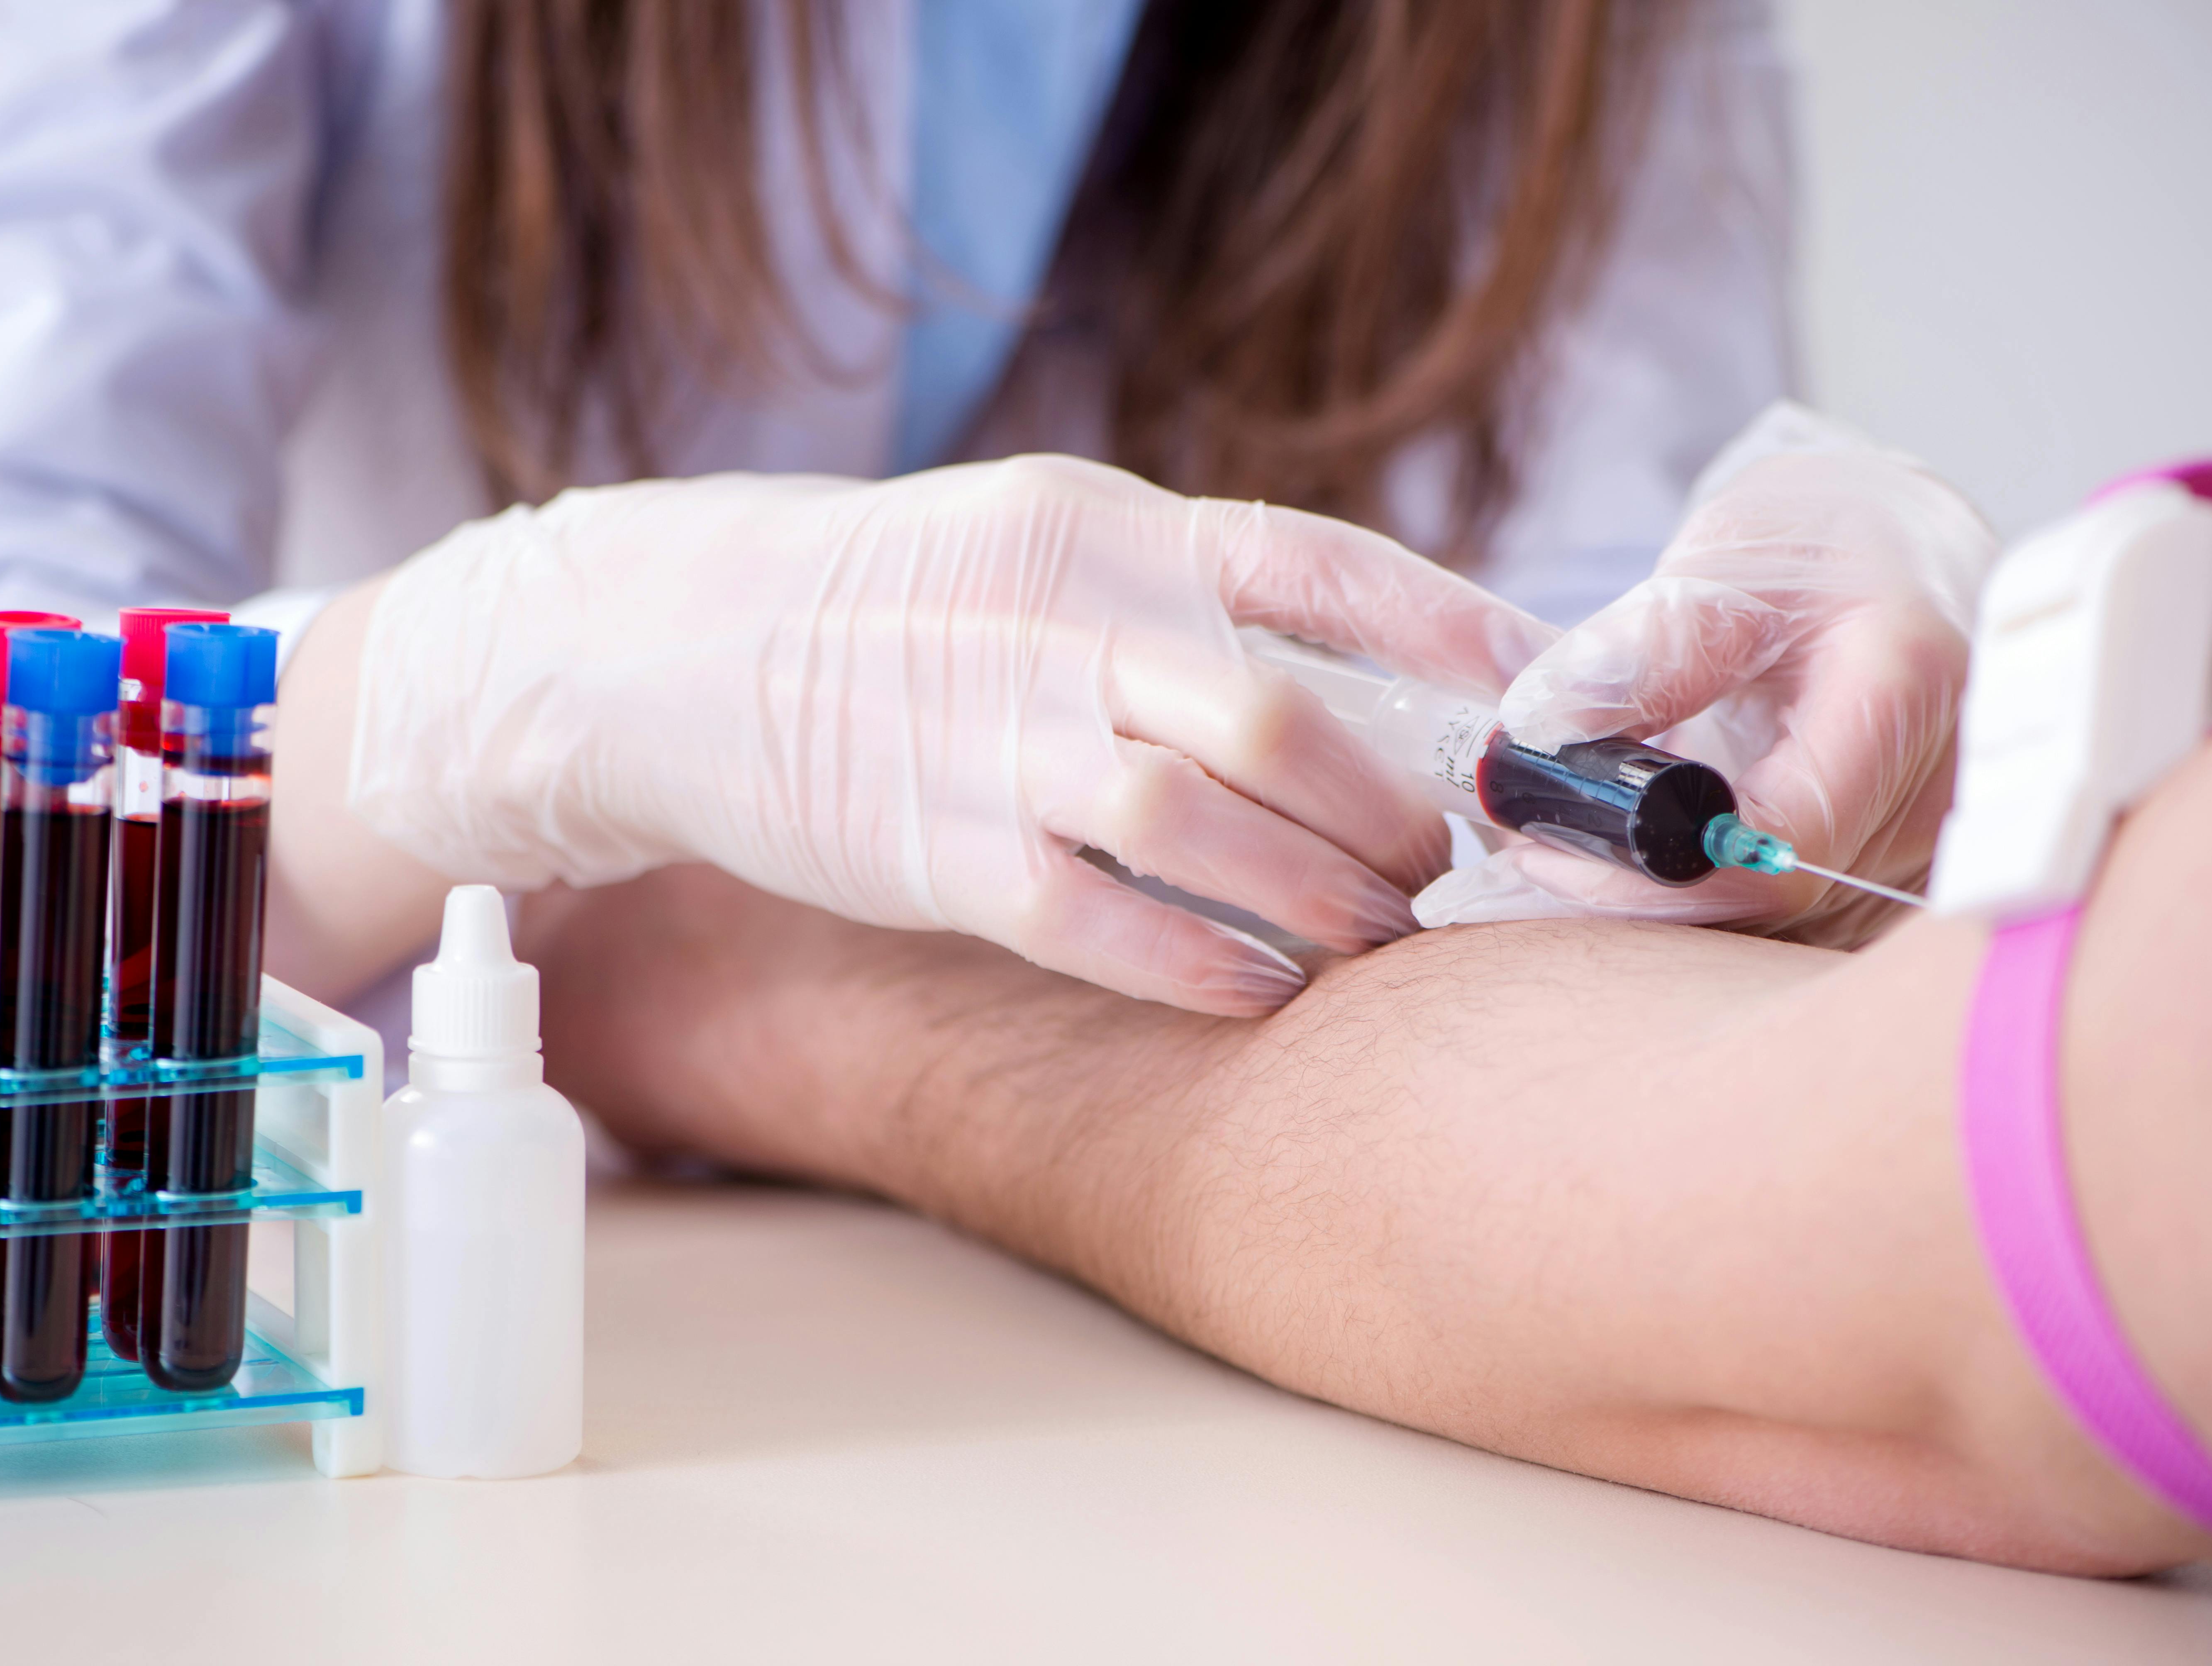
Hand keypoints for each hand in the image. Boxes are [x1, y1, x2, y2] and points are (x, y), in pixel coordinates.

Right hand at [350, 456, 1552, 1012]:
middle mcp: (1057, 625)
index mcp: (1097, 526)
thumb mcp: (1032, 542)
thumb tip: (1345, 668)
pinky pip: (1104, 924)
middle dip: (1392, 807)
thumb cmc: (886, 607)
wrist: (673, 652)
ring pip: (1209, 827)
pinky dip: (1202, 963)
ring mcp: (993, 743)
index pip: (1317, 564)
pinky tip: (1262, 989)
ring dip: (1320, 896)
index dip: (1450, 632)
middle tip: (1440, 860)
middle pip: (1284, 721)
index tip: (1538, 697)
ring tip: (1374, 935)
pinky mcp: (935, 854)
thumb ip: (1175, 595)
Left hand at [1413, 408, 1995, 945]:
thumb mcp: (1730, 554)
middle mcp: (1937, 791)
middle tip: (1522, 863)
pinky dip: (1699, 901)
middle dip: (1634, 899)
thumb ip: (1653, 641)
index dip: (1649, 871)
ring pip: (1774, 928)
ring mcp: (1924, 843)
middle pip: (1770, 904)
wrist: (1902, 550)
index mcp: (1903, 698)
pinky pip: (1790, 920)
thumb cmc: (1819, 540)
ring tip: (1557, 856)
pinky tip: (1626, 864)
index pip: (1778, 847)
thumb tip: (1546, 718)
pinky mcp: (1897, 870)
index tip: (1541, 848)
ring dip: (1658, 908)